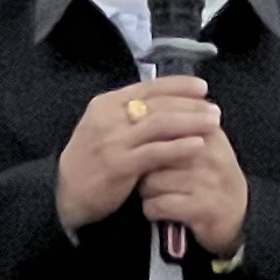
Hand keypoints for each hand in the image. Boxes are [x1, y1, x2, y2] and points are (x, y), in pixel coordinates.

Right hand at [57, 78, 224, 234]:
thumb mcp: (105, 129)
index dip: (178, 85)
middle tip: (215, 109)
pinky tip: (198, 145)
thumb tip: (168, 102)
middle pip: (157, 104)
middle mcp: (108, 117)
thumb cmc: (91, 161)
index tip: (202, 88)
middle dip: (190, 105)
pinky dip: (179, 147)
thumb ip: (130, 115)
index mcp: (106, 104)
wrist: (65, 194)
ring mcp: (112, 141)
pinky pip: (155, 152)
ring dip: (190, 122)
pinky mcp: (118, 165)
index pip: (147, 87)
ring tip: (213, 123)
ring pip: (159, 124)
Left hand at [137, 99, 249, 256]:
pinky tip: (160, 209)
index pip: (165, 124)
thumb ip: (182, 125)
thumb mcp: (206, 145)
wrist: (241, 215)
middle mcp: (209, 154)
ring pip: (151, 182)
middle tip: (147, 174)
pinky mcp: (202, 208)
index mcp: (209, 133)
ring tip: (157, 194)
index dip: (145, 138)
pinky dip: (152, 210)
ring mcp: (207, 182)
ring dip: (147, 192)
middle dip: (143, 167)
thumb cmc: (213, 178)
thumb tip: (142, 107)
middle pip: (152, 154)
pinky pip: (158, 205)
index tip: (140, 147)